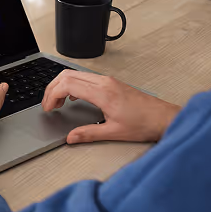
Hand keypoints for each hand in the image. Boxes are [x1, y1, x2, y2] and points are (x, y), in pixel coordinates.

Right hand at [42, 71, 180, 143]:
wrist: (163, 118)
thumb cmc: (144, 123)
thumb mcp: (113, 132)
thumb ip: (88, 134)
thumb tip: (71, 137)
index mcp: (102, 93)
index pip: (67, 85)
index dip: (52, 95)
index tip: (47, 107)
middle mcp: (104, 82)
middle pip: (67, 75)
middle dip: (52, 89)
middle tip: (47, 104)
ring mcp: (108, 81)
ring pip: (75, 74)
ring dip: (62, 85)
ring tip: (56, 102)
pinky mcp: (111, 83)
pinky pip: (85, 77)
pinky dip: (72, 85)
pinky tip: (73, 97)